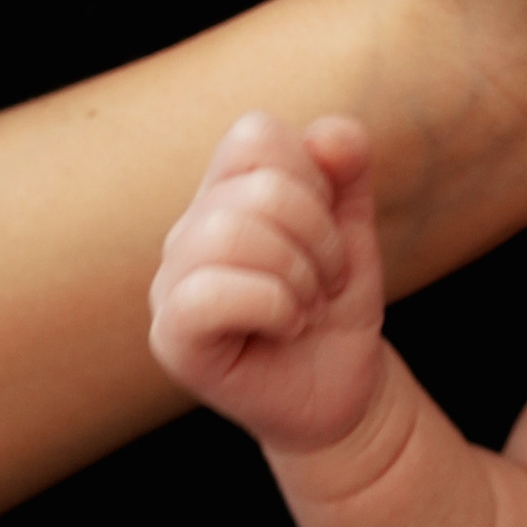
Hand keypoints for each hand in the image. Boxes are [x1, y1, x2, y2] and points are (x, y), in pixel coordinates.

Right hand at [148, 111, 383, 452]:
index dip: (311, 177)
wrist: (342, 391)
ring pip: (230, 232)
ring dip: (298, 275)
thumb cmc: (335, 308)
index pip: (256, 135)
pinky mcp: (172, 335)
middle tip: (325, 282)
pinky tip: (286, 327)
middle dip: (318, 237)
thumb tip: (329, 135)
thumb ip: (346, 171)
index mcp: (224, 193)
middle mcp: (189, 230)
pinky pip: (209, 293)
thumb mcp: (354, 230)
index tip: (327, 230)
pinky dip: (272, 306)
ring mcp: (172, 282)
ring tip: (307, 307)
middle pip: (258, 188)